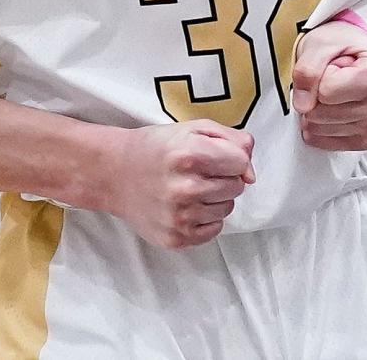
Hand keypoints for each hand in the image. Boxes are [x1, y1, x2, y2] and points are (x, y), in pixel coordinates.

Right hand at [106, 119, 254, 248]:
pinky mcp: (176, 238)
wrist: (116, 174)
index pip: (240, 162)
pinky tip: (187, 205)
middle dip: (224, 177)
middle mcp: (185, 188)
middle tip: (200, 171)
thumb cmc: (158, 147)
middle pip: (236, 187)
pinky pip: (214, 230)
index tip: (217, 156)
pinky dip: (206, 218)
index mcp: (189, 154)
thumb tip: (251, 173)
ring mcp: (180, 216)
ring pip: (227, 209)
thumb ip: (231, 140)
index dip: (233, 158)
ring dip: (216, 198)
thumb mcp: (193, 129)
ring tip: (192, 187)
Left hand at [291, 21, 366, 150]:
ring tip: (333, 92)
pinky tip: (326, 110)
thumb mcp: (321, 44)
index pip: (327, 91)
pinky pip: (332, 144)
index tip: (333, 66)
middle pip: (325, 113)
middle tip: (331, 78)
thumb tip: (302, 105)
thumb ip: (308, 70)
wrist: (355, 54)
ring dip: (318, 110)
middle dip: (316, 95)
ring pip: (325, 129)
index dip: (320, 77)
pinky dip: (320, 129)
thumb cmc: (343, 46)